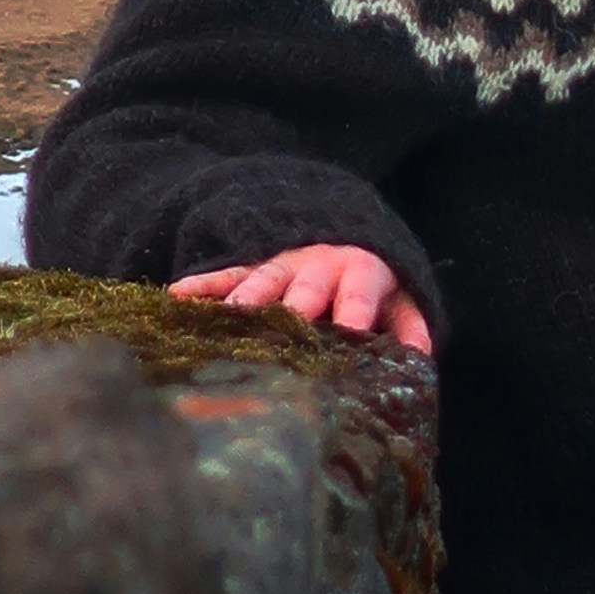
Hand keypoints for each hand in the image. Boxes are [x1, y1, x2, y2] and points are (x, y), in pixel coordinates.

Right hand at [169, 245, 434, 356]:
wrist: (342, 233)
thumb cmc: (373, 285)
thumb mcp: (400, 299)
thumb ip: (410, 326)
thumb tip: (420, 360)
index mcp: (358, 273)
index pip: (357, 294)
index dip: (353, 313)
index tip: (348, 334)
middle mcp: (316, 267)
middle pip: (303, 289)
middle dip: (292, 310)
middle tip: (281, 332)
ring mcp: (280, 267)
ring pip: (260, 282)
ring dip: (245, 301)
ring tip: (227, 321)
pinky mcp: (251, 270)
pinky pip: (223, 276)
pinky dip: (200, 287)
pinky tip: (175, 297)